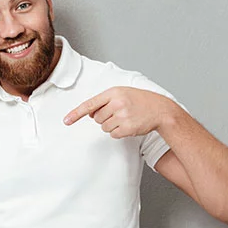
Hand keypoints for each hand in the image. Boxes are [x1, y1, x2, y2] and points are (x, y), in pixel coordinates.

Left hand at [63, 86, 178, 138]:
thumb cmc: (139, 100)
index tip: (66, 121)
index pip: (90, 104)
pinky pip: (113, 134)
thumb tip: (90, 114)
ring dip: (112, 125)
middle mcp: (117, 104)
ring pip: (104, 127)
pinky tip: (129, 125)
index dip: (76, 114)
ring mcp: (123, 116)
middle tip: (118, 113)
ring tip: (126, 118)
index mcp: (113, 93)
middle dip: (104, 118)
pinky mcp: (128, 128)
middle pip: (97, 118)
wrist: (161, 109)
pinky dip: (119, 132)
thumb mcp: (122, 93)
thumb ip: (104, 101)